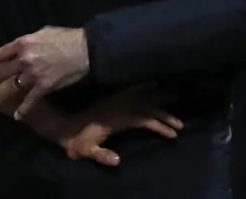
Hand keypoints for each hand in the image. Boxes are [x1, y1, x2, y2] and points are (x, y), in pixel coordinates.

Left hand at [0, 27, 89, 119]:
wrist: (84, 50)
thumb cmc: (66, 37)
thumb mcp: (43, 32)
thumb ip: (30, 40)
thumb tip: (24, 46)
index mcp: (22, 44)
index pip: (1, 53)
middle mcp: (24, 59)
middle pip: (4, 71)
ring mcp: (33, 74)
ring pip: (14, 87)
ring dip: (4, 94)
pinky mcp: (44, 87)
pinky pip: (30, 100)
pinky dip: (23, 109)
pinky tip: (17, 116)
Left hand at [58, 85, 182, 166]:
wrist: (64, 129)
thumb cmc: (77, 142)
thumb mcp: (87, 151)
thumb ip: (101, 155)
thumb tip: (117, 160)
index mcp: (114, 119)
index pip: (142, 120)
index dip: (159, 125)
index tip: (174, 133)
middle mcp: (116, 107)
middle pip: (145, 106)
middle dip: (164, 113)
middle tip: (181, 122)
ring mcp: (113, 101)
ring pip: (139, 97)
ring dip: (156, 98)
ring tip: (174, 98)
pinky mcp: (110, 99)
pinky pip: (129, 90)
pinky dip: (141, 86)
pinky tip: (150, 84)